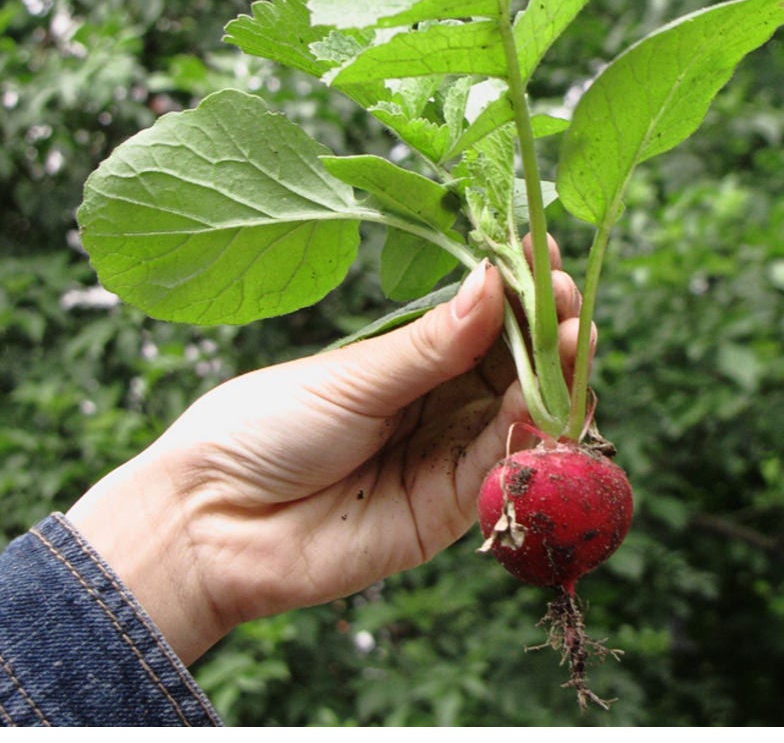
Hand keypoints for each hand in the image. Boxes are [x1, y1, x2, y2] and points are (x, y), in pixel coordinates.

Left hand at [67, 240, 586, 664]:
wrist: (210, 523)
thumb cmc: (263, 428)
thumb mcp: (351, 377)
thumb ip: (429, 345)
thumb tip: (492, 282)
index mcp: (408, 358)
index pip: (482, 319)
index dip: (519, 292)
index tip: (548, 260)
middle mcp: (436, 402)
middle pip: (512, 365)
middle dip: (548, 333)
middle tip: (571, 305)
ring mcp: (444, 454)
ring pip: (517, 415)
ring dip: (551, 382)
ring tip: (573, 345)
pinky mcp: (447, 509)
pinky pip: (499, 469)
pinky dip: (526, 439)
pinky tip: (540, 405)